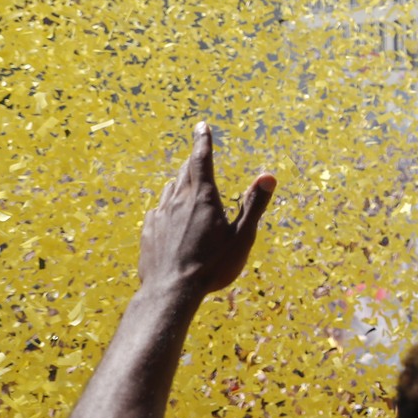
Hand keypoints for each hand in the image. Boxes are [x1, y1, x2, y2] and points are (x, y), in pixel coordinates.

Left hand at [140, 122, 275, 297]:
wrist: (170, 291)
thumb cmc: (212, 266)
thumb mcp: (242, 237)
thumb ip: (254, 205)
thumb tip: (269, 176)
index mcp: (203, 197)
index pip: (202, 158)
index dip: (202, 140)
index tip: (201, 126)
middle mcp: (178, 200)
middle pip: (185, 171)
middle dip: (194, 161)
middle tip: (198, 153)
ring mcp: (160, 214)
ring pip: (170, 189)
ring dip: (181, 182)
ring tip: (186, 183)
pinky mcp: (149, 230)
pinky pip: (159, 209)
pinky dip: (168, 204)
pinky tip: (171, 214)